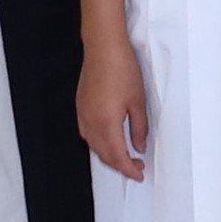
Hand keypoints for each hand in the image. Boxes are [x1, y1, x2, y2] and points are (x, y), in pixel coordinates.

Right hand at [80, 44, 152, 181]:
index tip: (139, 174)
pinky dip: (99, 143)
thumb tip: (139, 146)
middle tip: (136, 167)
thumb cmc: (122, 69)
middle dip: (120, 165)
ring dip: (108, 156)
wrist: (103, 47)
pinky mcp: (80, 107)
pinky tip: (109, 140)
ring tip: (125, 156)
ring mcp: (83, 115)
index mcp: (106, 123)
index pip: (117, 156)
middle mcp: (90, 122)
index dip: (129, 169)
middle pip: (103, 155)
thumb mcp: (138, 101)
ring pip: (94, 146)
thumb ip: (139, 128)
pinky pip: (87, 134)